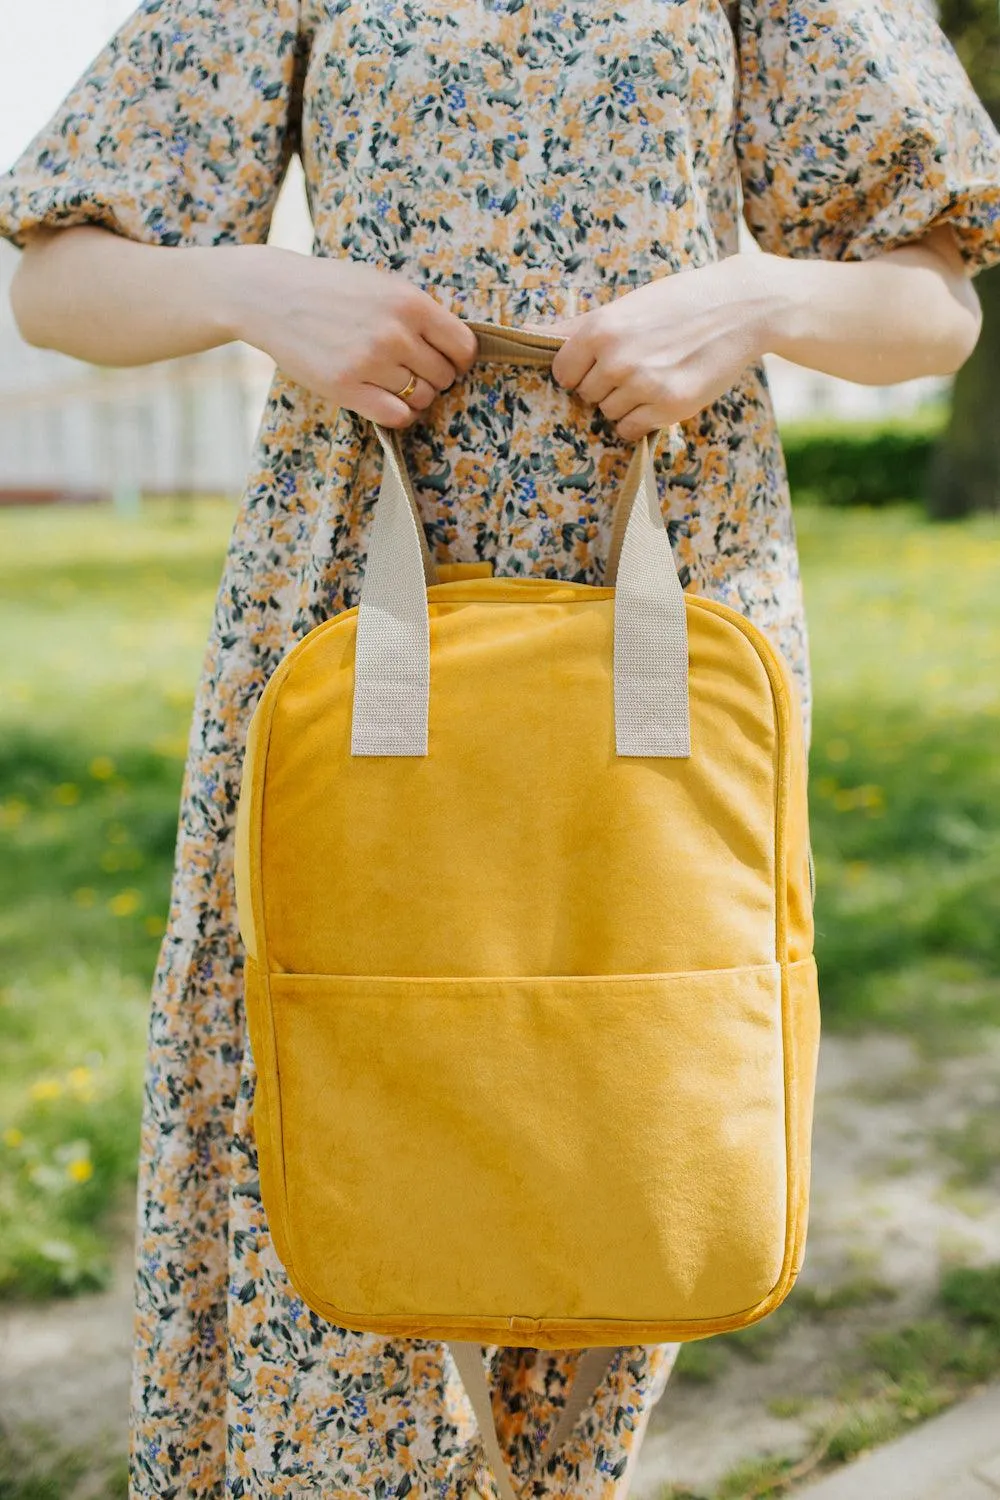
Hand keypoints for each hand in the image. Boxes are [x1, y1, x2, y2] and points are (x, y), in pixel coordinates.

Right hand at [229, 247, 480, 427]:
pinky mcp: (345, 388)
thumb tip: (455, 347)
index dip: (459, 359)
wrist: (271, 295)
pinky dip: (399, 414)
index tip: (446, 360)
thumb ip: (419, 311)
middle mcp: (394, 333)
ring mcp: (369, 362)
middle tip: (411, 370)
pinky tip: (385, 400)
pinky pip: (396, 416)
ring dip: (414, 397)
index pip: (463, 347)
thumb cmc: (331, 288)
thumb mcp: (382, 284)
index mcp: (409, 302)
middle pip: (444, 377)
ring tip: (393, 382)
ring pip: (422, 399)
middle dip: (434, 378)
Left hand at [522, 255, 786, 439]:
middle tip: (639, 361)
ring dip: (626, 402)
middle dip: (606, 385)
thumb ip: (571, 327)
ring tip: (655, 373)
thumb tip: (521, 332)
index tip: (604, 359)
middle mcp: (617, 358)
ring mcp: (644, 384)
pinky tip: (663, 392)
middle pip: (586, 395)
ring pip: (608, 414)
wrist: (741, 307)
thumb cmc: (676, 303)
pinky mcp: (670, 407)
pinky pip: (630, 430)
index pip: (563, 374)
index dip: (581, 370)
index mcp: (600, 329)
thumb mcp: (623, 306)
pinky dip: (642, 419)